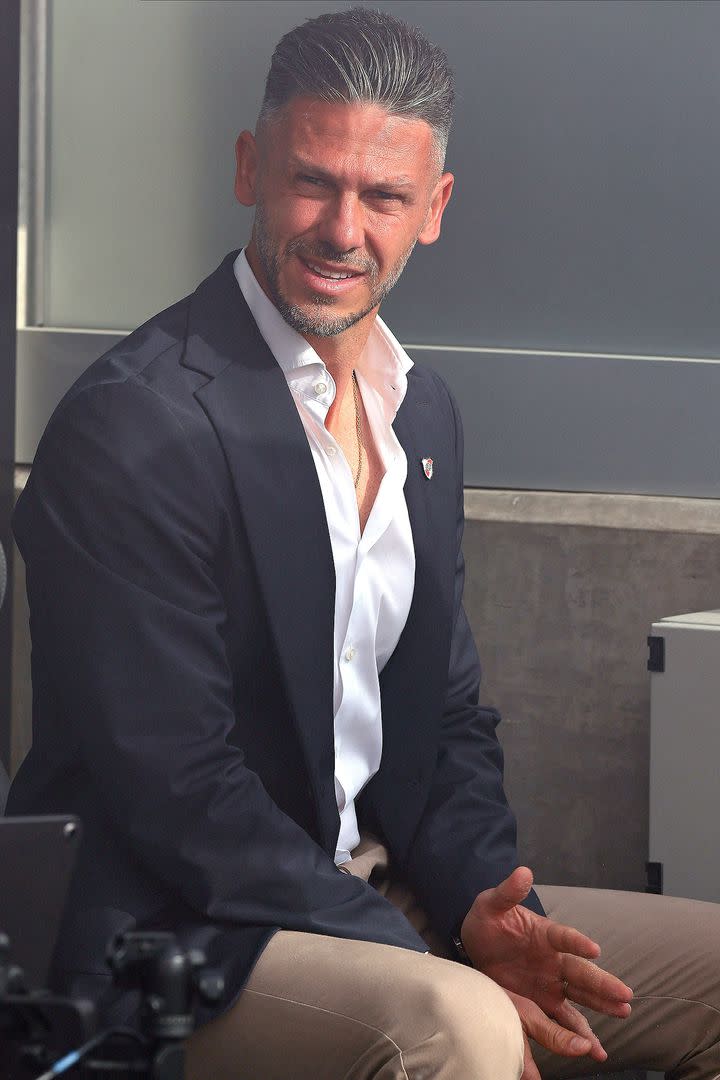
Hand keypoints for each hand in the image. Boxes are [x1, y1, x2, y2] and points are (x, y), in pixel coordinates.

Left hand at [460, 867, 631, 1068]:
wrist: (473, 945)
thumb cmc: (487, 920)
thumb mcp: (491, 904)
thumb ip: (507, 892)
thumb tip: (522, 872)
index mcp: (544, 933)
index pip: (563, 937)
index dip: (577, 942)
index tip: (593, 949)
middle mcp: (553, 960)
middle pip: (580, 972)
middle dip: (602, 983)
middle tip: (625, 995)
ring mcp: (550, 983)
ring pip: (580, 997)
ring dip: (600, 1007)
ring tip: (622, 1014)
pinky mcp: (542, 1002)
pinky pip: (564, 1021)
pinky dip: (579, 1035)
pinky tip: (596, 1049)